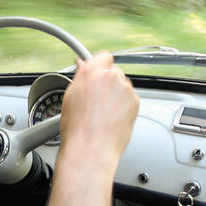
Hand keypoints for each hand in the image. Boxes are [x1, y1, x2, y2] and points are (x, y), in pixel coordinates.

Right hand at [58, 52, 137, 169]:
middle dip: (108, 83)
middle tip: (97, 100)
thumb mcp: (70, 96)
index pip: (103, 57)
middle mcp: (111, 77)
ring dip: (117, 95)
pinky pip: (130, 99)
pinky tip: (112, 118)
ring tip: (104, 113)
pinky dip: (124, 106)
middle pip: (114, 72)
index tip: (97, 73)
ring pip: (123, 86)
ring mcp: (125, 89)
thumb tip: (83, 66)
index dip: (100, 66)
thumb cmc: (77, 128)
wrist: (91, 148)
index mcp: (92, 72)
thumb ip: (81, 77)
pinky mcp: (135, 102)